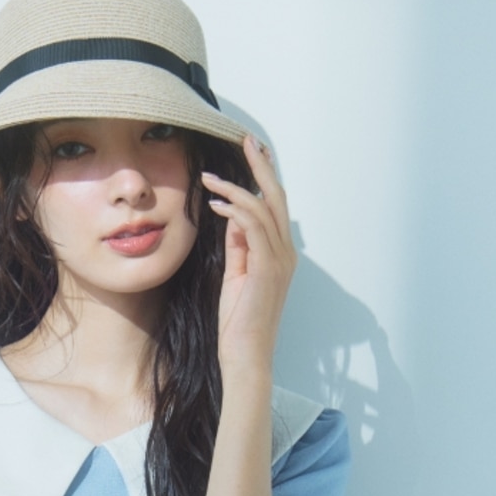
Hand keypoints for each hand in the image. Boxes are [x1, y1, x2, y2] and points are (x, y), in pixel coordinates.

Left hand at [201, 133, 296, 386]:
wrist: (246, 355)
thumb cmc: (239, 322)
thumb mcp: (236, 276)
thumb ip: (238, 246)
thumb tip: (232, 217)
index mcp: (280, 253)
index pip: (275, 206)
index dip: (263, 177)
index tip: (248, 153)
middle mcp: (286, 253)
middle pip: (277, 197)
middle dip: (261, 167)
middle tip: (245, 140)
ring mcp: (280, 261)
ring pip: (265, 208)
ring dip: (236, 187)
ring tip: (209, 176)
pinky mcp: (267, 270)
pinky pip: (255, 228)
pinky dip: (235, 210)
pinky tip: (215, 203)